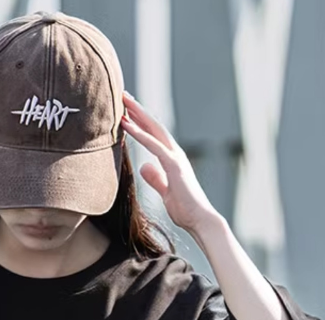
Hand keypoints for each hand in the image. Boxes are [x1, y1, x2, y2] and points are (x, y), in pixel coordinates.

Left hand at [120, 91, 219, 235]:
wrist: (200, 220)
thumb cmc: (186, 210)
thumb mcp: (165, 191)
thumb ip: (156, 178)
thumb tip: (144, 166)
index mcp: (173, 159)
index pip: (155, 135)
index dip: (141, 122)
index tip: (128, 111)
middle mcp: (175, 154)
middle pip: (154, 126)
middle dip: (139, 110)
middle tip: (124, 95)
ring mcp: (176, 158)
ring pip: (154, 130)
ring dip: (138, 114)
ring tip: (124, 101)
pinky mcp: (174, 166)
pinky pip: (154, 146)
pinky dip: (140, 134)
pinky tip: (127, 125)